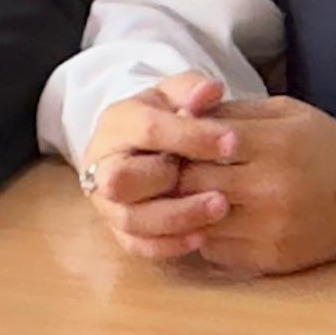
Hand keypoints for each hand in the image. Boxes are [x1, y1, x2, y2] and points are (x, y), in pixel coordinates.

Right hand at [80, 73, 242, 263]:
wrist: (141, 145)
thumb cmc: (164, 116)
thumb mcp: (175, 94)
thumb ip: (190, 88)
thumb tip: (210, 90)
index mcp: (116, 124)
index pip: (147, 129)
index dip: (190, 136)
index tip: (233, 141)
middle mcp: (102, 165)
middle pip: (120, 180)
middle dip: (169, 182)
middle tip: (219, 183)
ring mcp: (106, 201)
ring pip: (131, 219)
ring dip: (177, 218)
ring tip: (220, 209)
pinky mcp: (118, 230)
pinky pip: (137, 245)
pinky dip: (169, 245)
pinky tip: (202, 237)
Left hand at [191, 98, 335, 277]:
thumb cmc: (326, 147)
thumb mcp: (287, 112)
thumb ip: (234, 112)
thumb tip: (180, 114)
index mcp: (276, 143)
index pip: (201, 143)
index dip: (180, 142)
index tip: (173, 142)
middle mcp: (272, 188)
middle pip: (192, 183)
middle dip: (177, 175)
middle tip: (170, 170)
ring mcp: (271, 228)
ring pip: (197, 221)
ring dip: (185, 209)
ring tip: (186, 196)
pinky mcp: (270, 259)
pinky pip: (214, 250)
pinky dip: (205, 235)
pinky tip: (213, 221)